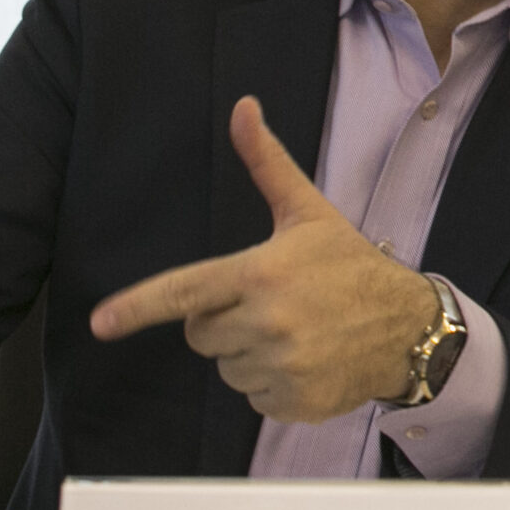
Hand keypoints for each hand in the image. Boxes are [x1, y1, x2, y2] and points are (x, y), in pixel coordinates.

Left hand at [90, 96, 438, 422]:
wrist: (408, 325)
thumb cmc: (349, 264)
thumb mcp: (307, 212)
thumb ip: (266, 164)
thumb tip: (243, 107)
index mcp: (262, 273)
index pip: (187, 293)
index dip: (139, 307)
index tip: (101, 322)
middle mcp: (267, 322)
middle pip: (201, 335)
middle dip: (223, 320)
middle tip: (270, 303)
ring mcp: (282, 365)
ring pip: (226, 369)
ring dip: (248, 354)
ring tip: (293, 332)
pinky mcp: (294, 402)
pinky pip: (253, 397)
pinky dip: (272, 383)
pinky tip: (305, 360)